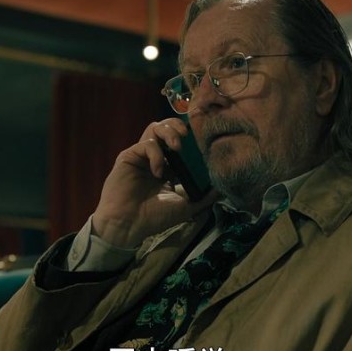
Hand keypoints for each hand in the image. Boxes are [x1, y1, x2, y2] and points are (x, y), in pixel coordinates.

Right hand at [92, 118, 217, 247]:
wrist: (129, 225)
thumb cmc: (154, 217)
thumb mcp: (186, 206)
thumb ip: (204, 196)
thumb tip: (222, 189)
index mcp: (169, 168)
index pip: (181, 144)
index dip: (191, 139)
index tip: (202, 141)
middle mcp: (155, 158)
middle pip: (166, 128)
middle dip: (178, 126)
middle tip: (188, 135)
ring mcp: (141, 156)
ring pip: (154, 128)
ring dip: (168, 132)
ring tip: (177, 146)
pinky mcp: (129, 156)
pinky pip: (145, 144)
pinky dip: (155, 154)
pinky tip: (158, 172)